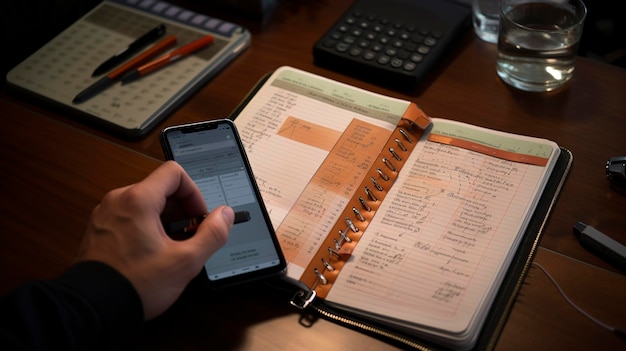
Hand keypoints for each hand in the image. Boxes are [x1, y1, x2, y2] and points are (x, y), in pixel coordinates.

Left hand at [76, 161, 233, 319]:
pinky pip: (129, 217)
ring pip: (144, 203)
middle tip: (190, 236)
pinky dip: (146, 227)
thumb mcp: (185, 262)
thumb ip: (212, 234)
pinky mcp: (99, 230)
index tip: (198, 217)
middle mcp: (118, 201)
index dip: (194, 193)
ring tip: (172, 248)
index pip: (174, 173)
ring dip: (165, 219)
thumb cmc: (134, 284)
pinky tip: (152, 254)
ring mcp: (105, 215)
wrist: (92, 310)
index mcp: (138, 200)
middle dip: (182, 209)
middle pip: (160, 188)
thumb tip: (224, 215)